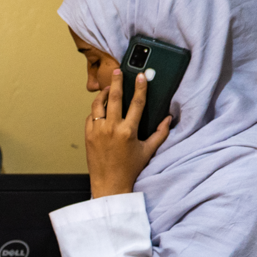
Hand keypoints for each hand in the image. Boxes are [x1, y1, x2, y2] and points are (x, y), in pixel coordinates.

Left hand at [85, 69, 171, 197]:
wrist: (109, 184)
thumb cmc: (130, 169)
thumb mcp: (148, 151)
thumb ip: (160, 133)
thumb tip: (169, 118)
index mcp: (128, 131)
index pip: (136, 103)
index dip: (140, 87)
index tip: (141, 75)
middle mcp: (112, 129)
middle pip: (113, 98)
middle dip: (116, 82)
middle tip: (117, 71)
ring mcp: (97, 132)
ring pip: (97, 105)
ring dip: (102, 94)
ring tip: (108, 88)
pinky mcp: (88, 136)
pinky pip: (90, 117)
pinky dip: (95, 111)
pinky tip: (101, 108)